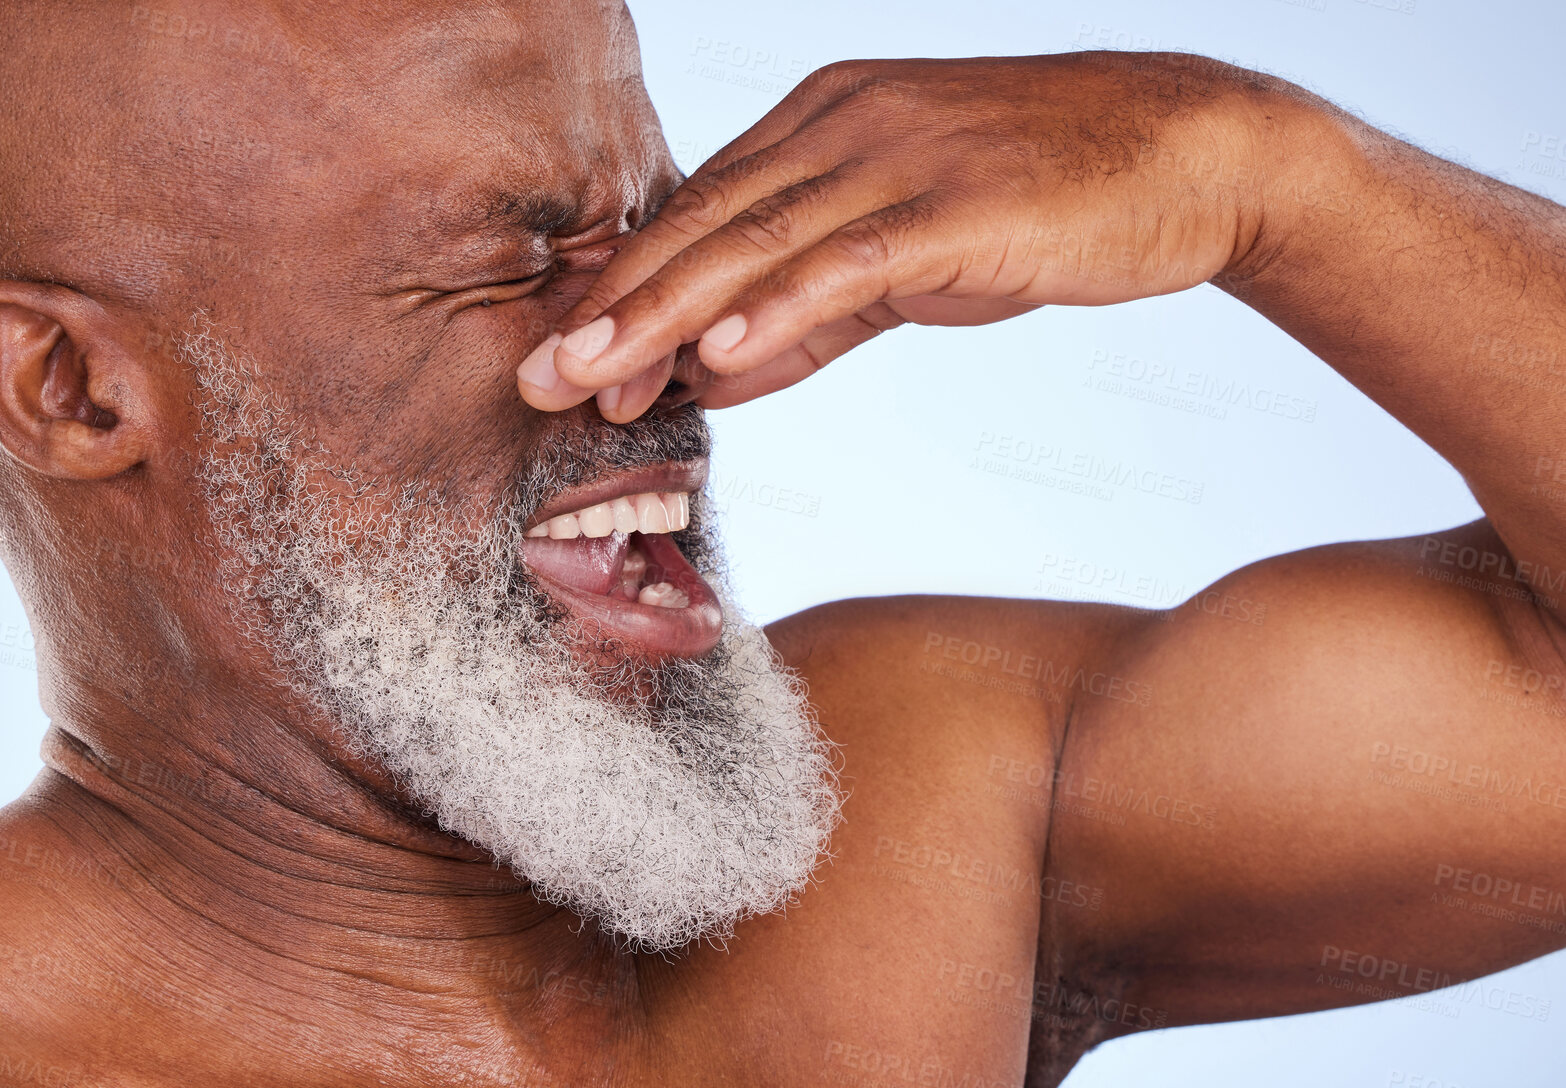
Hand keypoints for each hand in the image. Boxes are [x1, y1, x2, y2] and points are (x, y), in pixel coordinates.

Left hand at [516, 51, 1277, 421]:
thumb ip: (811, 317)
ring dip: (666, 316)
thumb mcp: (908, 263)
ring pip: (757, 241)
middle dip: (612, 307)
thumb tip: (716, 375)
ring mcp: (901, 155)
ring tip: (592, 378)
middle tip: (536, 377)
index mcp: (822, 122)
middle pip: (704, 223)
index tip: (560, 358)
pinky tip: (723, 356)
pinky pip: (852, 259)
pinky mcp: (961, 202)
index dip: (624, 289)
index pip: (700, 212)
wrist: (1192, 154)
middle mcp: (845, 122)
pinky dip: (784, 308)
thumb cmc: (1043, 204)